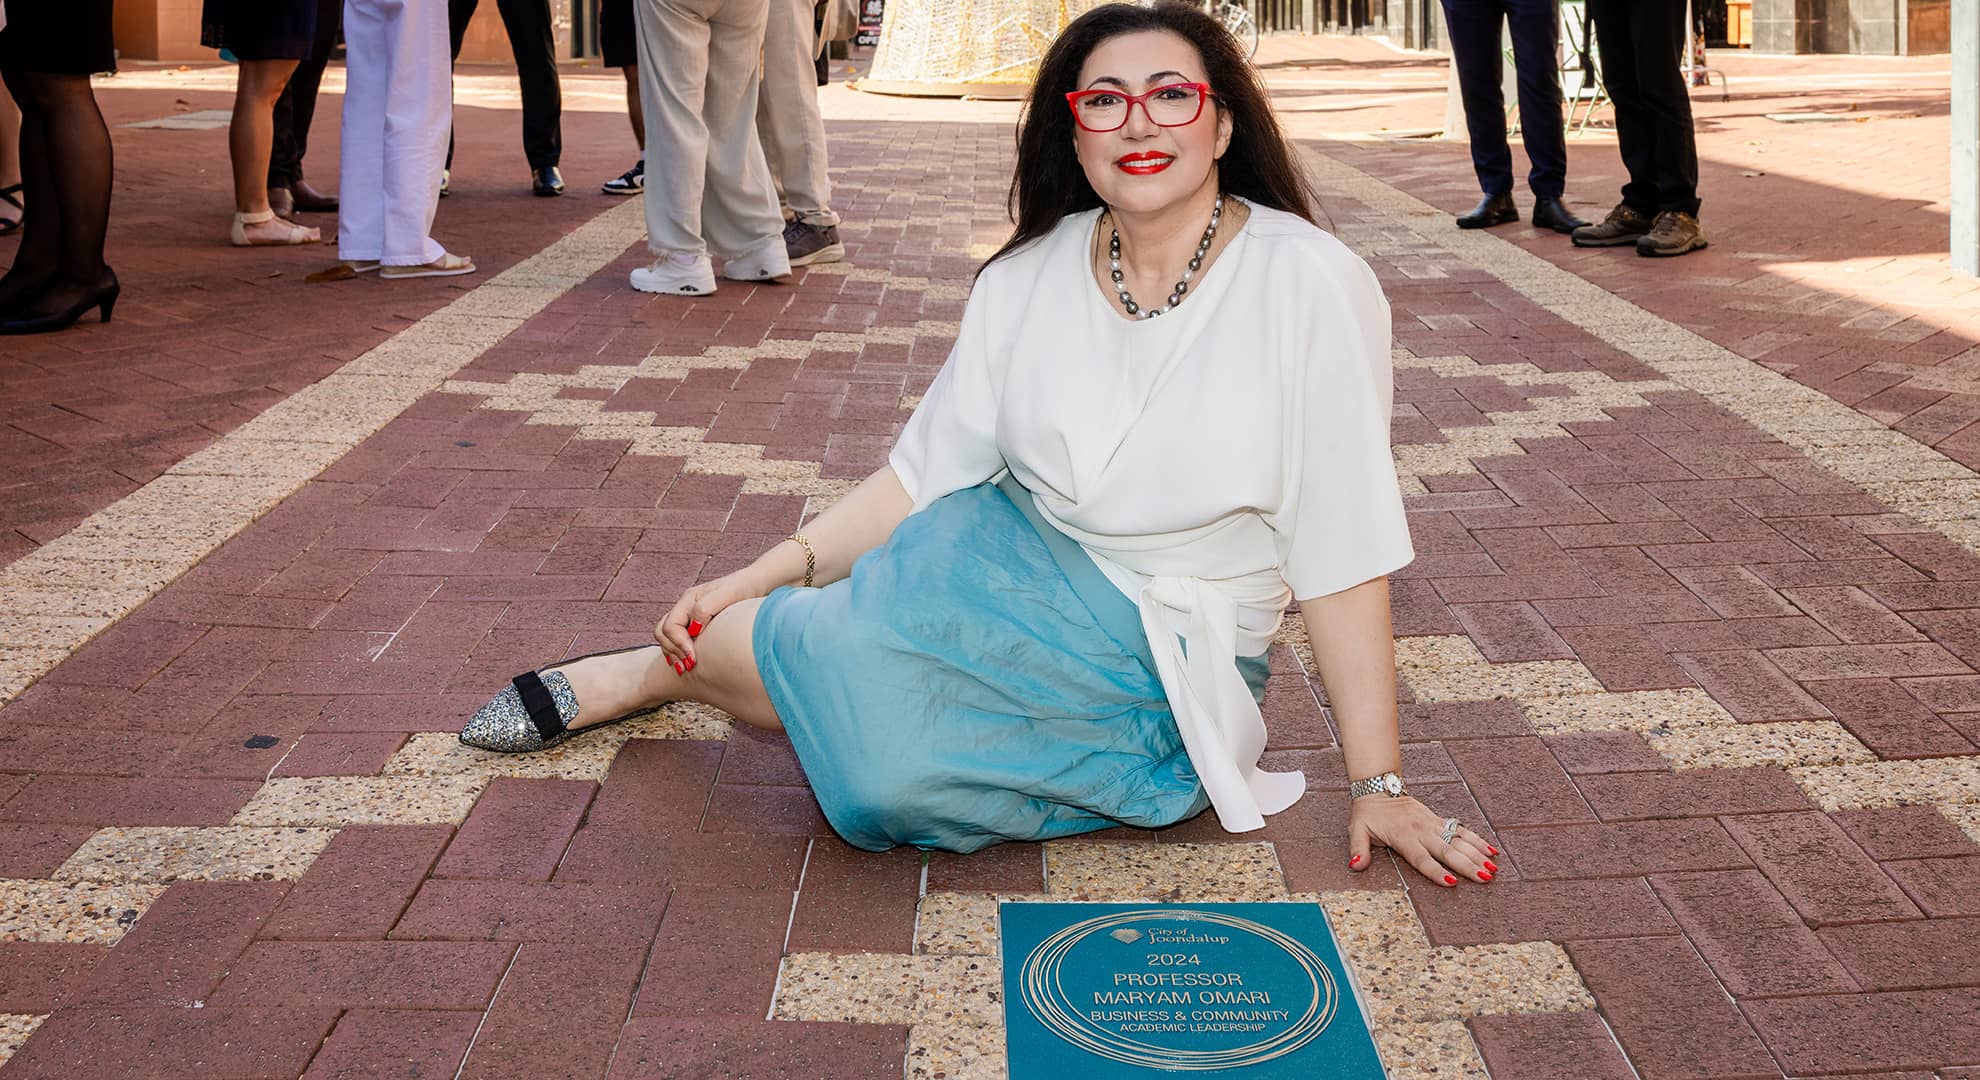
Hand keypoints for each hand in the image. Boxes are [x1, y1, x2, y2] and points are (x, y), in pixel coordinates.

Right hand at [654, 568, 765, 671]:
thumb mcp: (727, 595)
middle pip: (663, 633)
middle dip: (673, 650)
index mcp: (689, 599)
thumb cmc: (744, 587)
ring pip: (667, 637)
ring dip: (673, 653)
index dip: (679, 644)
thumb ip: (705, 608)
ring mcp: (689, 615)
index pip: (670, 627)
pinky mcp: (697, 623)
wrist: (757, 582)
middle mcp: (685, 606)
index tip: (694, 658)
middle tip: (690, 665)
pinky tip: (687, 661)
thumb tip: (692, 628)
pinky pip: (678, 639)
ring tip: (686, 667)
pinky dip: (678, 651)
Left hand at [1346, 795, 1498, 886]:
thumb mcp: (1357, 830)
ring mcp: (1432, 824)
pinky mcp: (1438, 819)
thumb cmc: (1367, 814)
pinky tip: (1491, 851)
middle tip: (1484, 878)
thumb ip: (1358, 849)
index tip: (1451, 883)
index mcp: (1403, 837)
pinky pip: (1461, 830)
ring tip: (1493, 868)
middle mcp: (1421, 831)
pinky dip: (1477, 840)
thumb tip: (1355, 866)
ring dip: (1477, 854)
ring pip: (1459, 841)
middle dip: (1467, 865)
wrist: (1379, 787)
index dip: (1436, 871)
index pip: (1422, 858)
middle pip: (1447, 851)